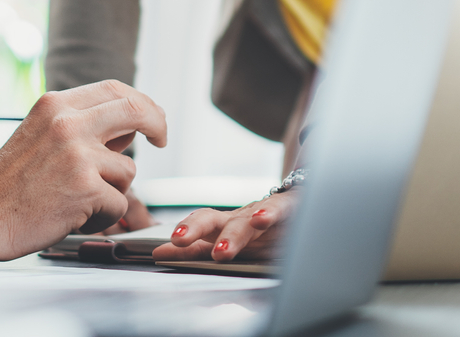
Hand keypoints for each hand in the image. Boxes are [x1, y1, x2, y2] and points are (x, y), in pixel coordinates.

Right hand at [0, 80, 166, 259]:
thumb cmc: (6, 183)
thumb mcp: (39, 135)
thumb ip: (80, 127)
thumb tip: (128, 129)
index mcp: (56, 105)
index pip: (114, 89)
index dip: (141, 102)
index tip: (150, 119)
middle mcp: (68, 123)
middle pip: (136, 110)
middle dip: (157, 124)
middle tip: (161, 139)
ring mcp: (78, 155)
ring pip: (127, 169)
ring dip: (112, 191)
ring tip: (77, 202)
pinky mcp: (85, 189)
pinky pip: (119, 204)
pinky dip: (103, 217)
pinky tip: (73, 218)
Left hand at [153, 190, 296, 261]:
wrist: (300, 205)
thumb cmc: (261, 229)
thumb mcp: (229, 242)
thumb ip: (196, 250)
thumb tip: (158, 253)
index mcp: (222, 226)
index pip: (195, 230)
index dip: (179, 239)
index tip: (160, 252)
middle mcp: (237, 218)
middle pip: (212, 219)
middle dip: (194, 228)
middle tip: (179, 240)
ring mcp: (260, 212)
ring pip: (243, 222)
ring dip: (231, 236)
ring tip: (221, 252)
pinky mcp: (287, 207)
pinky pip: (277, 209)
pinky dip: (268, 214)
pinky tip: (261, 220)